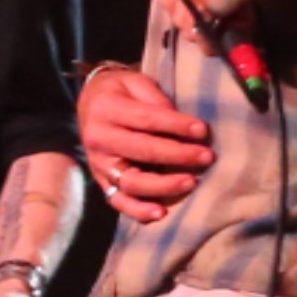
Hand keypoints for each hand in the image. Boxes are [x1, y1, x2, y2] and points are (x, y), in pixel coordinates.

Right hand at [80, 60, 212, 221]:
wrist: (90, 104)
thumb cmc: (121, 92)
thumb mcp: (136, 83)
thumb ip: (156, 100)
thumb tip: (182, 125)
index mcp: (107, 108)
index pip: (147, 119)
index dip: (177, 125)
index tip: (203, 130)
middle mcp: (99, 138)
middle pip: (143, 151)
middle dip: (178, 155)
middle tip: (207, 156)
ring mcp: (99, 164)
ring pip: (131, 181)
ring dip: (164, 185)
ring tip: (191, 183)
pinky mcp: (102, 181)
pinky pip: (119, 201)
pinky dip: (139, 211)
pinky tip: (161, 213)